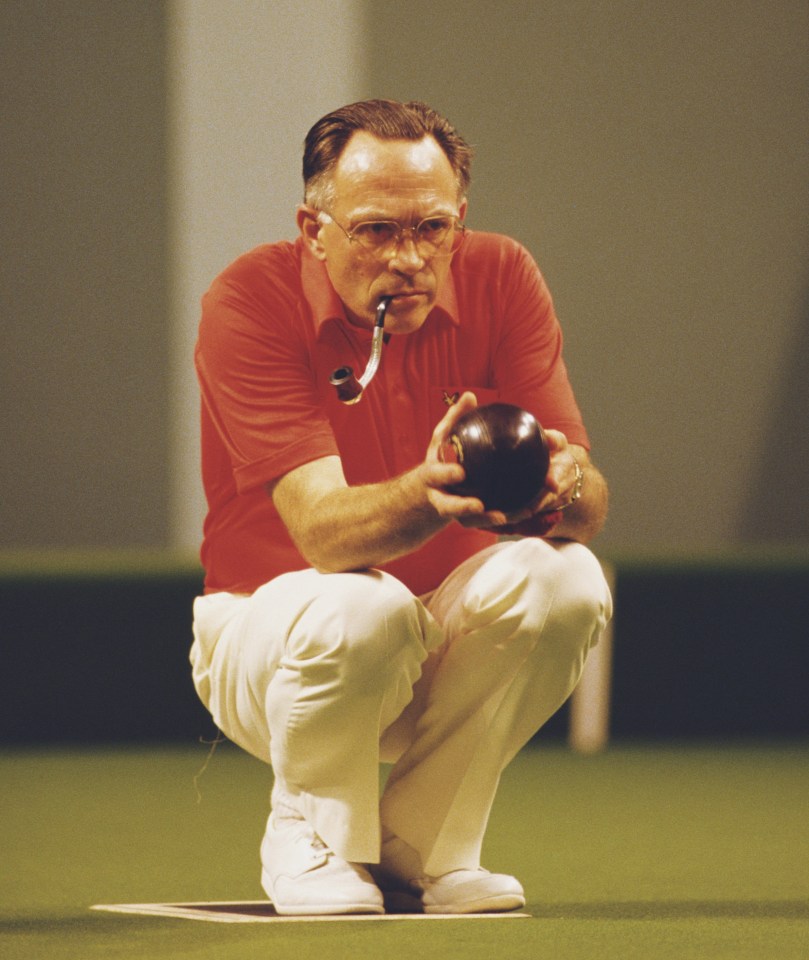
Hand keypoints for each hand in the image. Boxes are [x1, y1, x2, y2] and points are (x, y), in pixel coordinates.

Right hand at [418, 392, 513, 526]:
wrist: (433, 487)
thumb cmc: (443, 455)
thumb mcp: (444, 436)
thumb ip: (455, 418)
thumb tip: (469, 395)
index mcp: (433, 476)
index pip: (436, 475)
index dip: (446, 475)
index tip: (460, 472)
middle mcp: (440, 497)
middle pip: (448, 506)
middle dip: (462, 507)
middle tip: (479, 504)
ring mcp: (454, 511)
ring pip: (468, 521)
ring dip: (486, 520)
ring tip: (504, 516)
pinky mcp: (469, 520)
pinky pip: (486, 522)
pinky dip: (504, 518)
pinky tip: (524, 511)